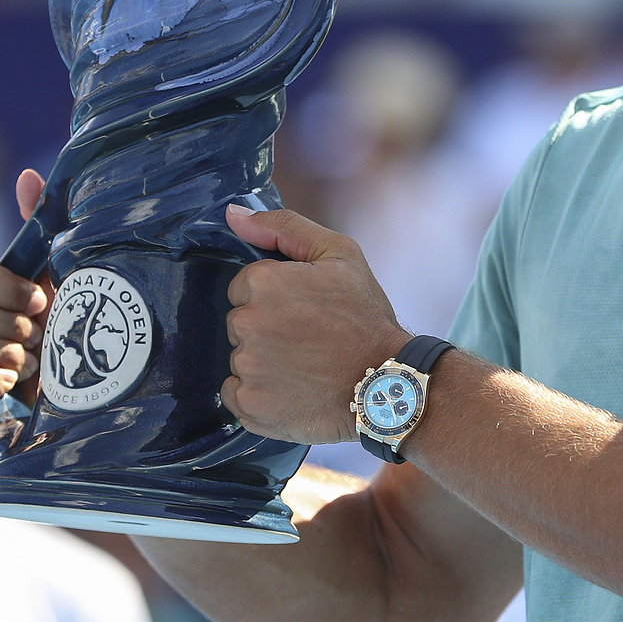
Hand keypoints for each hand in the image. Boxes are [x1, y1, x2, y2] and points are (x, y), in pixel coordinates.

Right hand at [0, 168, 51, 434]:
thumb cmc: (55, 331)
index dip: (6, 286)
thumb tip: (27, 176)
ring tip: (30, 362)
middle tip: (39, 337)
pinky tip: (9, 384)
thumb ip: (38, 228)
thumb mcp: (54, 278)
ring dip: (5, 354)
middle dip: (11, 325)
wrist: (62, 396)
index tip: (40, 300)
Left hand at [222, 206, 411, 444]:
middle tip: (309, 339)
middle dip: (268, 328)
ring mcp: (246, 367)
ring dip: (264, 362)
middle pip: (240, 322)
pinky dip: (258, 395)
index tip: (305, 310)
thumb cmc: (365, 317)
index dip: (276, 297)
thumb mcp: (339, 254)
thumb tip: (233, 214)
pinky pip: (236, 394)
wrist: (388, 383)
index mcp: (262, 282)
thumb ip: (282, 227)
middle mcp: (246, 323)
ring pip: (240, 358)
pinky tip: (290, 390)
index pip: (246, 286)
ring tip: (305, 367)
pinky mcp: (249, 406)